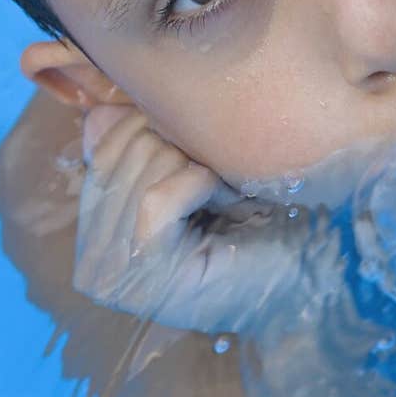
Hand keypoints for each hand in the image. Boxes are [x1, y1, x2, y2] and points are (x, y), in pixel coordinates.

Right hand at [74, 103, 317, 334]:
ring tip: (228, 199)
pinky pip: (158, 197)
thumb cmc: (256, 230)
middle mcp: (92, 264)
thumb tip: (99, 112)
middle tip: (221, 185)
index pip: (103, 150)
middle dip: (182, 151)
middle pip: (123, 152)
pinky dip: (203, 185)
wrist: (303, 284)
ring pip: (142, 168)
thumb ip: (139, 151)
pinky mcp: (143, 272)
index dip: (158, 134)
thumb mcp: (187, 179)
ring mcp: (111, 275)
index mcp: (95, 239)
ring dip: (199, 169)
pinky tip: (231, 205)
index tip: (202, 161)